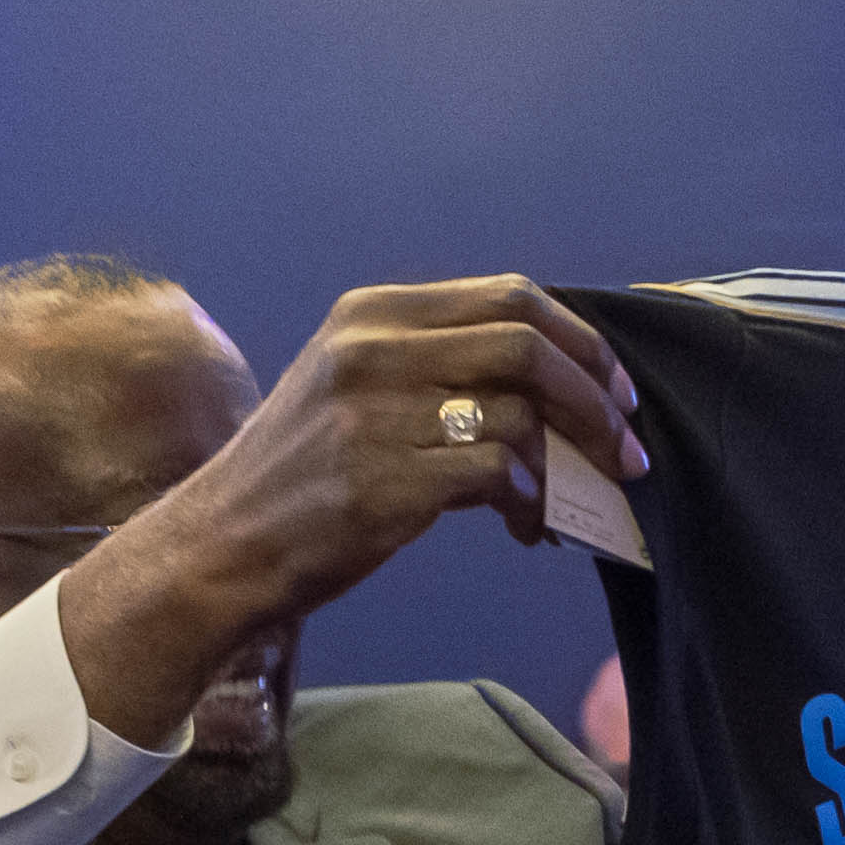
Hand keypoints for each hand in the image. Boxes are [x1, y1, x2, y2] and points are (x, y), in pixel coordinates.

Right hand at [58, 280, 636, 739]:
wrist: (220, 548)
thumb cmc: (299, 476)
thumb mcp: (352, 386)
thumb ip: (436, 364)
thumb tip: (557, 382)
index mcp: (371, 314)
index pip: (509, 296)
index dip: (580, 341)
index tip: (615, 388)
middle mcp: (371, 350)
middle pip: (527, 344)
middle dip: (595, 398)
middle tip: (624, 448)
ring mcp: (374, 415)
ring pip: (520, 413)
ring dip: (567, 465)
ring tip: (564, 504)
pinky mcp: (382, 481)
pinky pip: (497, 475)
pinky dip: (530, 503)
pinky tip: (524, 527)